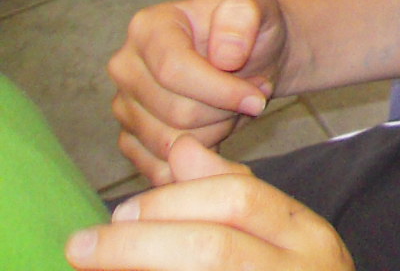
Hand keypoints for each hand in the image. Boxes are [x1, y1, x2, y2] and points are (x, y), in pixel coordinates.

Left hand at [66, 135, 353, 270]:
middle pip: (213, 248)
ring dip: (137, 269)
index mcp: (307, 237)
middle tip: (85, 245)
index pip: (239, 199)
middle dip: (138, 244)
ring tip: (91, 270)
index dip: (171, 201)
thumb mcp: (279, 235)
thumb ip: (231, 193)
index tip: (120, 212)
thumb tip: (181, 148)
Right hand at [108, 0, 290, 183]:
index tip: (258, 96)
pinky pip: (162, 169)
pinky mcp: (131, 141)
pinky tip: (219, 131)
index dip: (221, 90)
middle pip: (175, 112)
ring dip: (217, 132)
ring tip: (236, 108)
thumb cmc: (254, 30)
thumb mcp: (259, 5)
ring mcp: (124, 107)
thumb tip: (225, 55)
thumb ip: (243, 15)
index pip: (174, 70)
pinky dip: (200, 157)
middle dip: (224, 111)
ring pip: (171, 144)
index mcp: (147, 27)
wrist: (253, 58)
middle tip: (253, 97)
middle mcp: (125, 68)